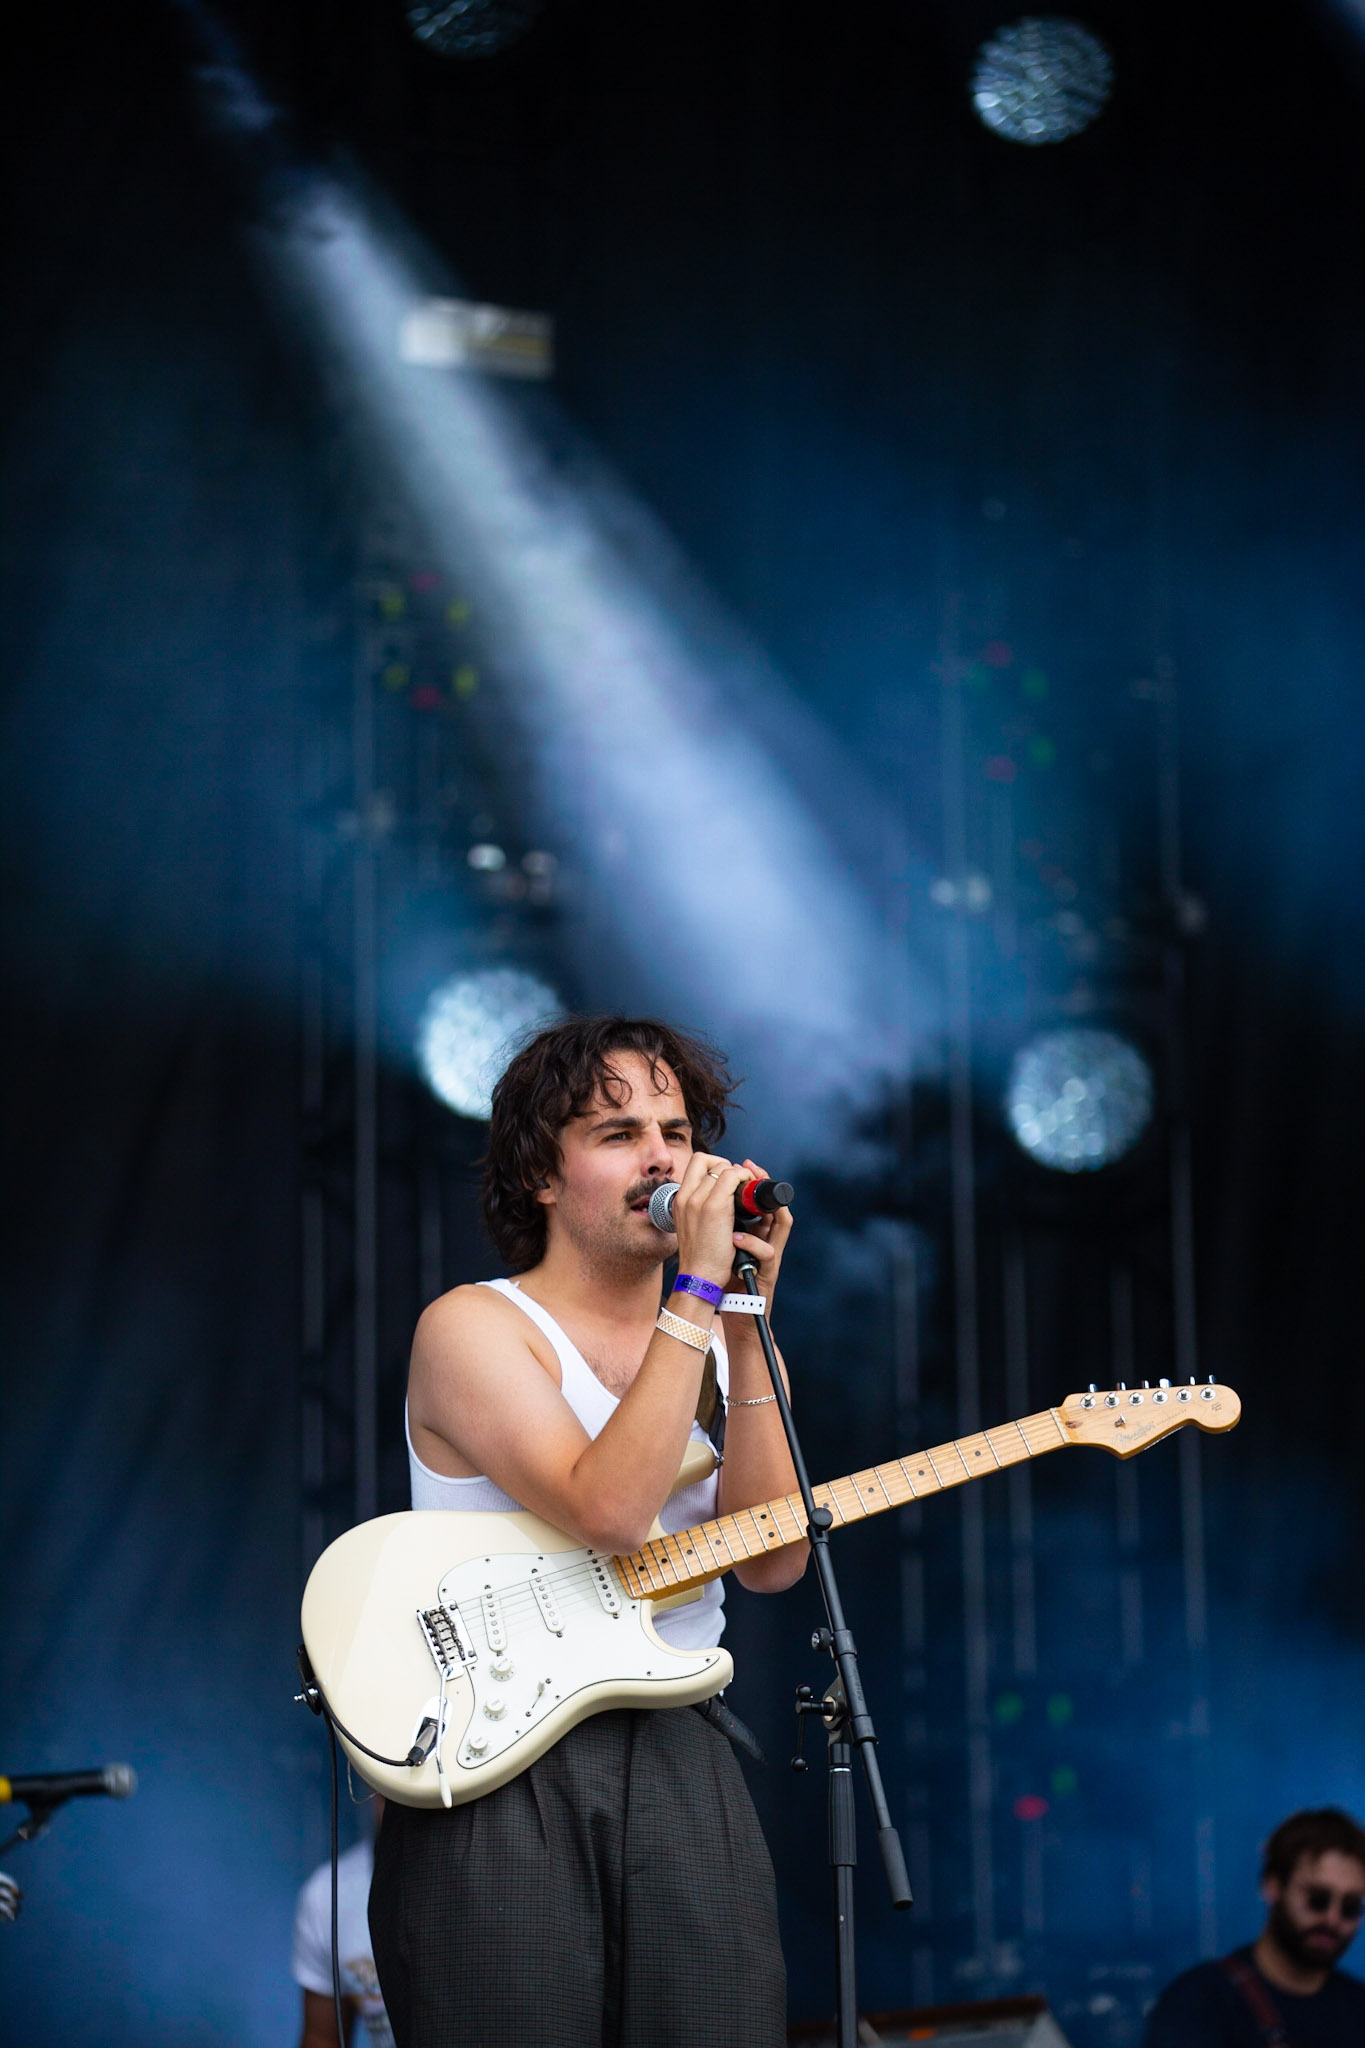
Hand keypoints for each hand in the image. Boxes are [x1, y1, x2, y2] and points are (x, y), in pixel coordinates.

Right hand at [667, 1152, 754, 1290]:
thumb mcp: (691, 1226)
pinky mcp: (715, 1206)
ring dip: (737, 1173)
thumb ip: (698, 1208)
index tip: (724, 1179)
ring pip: (721, 1166)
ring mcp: (698, 1199)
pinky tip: (749, 1193)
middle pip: (705, 1159)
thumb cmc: (699, 1257)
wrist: (698, 1277)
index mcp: (679, 1200)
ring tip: (745, 1188)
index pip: (694, 1165)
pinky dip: (744, 1179)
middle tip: (736, 1181)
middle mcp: (685, 1196)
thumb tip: (716, 1196)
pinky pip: (732, 1177)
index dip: (712, 1165)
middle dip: (725, 1165)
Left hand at [725, 1158, 791, 1316]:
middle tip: (753, 1172)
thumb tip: (706, 1194)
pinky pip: (767, 1253)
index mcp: (754, 1229)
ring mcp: (768, 1255)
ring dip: (764, 1212)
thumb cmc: (724, 1274)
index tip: (745, 1164)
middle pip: (777, 1205)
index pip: (761, 1199)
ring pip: (781, 1225)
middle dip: (766, 1187)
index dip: (756, 1178)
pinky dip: (752, 1244)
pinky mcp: (766, 1273)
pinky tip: (736, 1239)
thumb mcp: (721, 1241)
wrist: (727, 1308)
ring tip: (746, 1200)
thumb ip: (721, 1220)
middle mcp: (765, 1239)